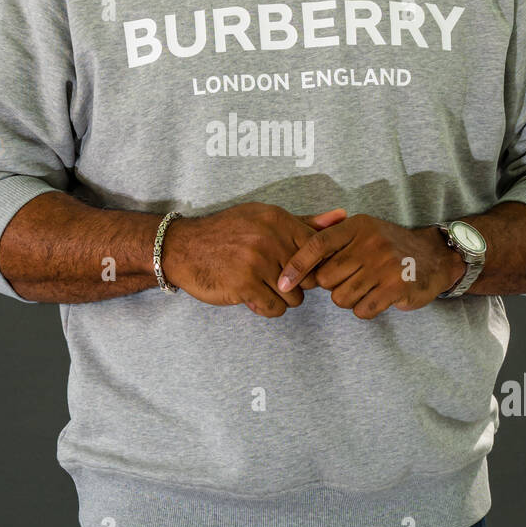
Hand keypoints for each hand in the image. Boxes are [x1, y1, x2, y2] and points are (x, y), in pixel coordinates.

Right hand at [160, 202, 346, 316]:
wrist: (182, 247)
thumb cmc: (227, 233)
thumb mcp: (264, 218)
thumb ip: (305, 222)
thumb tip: (343, 217)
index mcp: (279, 220)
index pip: (319, 251)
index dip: (311, 266)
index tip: (298, 269)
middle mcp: (271, 239)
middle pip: (310, 278)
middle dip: (297, 285)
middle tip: (276, 279)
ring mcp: (257, 263)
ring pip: (295, 298)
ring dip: (281, 299)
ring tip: (262, 287)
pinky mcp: (244, 285)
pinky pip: (275, 309)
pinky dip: (266, 309)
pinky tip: (252, 298)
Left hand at [276, 214, 460, 318]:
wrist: (434, 257)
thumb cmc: (388, 246)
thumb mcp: (363, 231)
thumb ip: (332, 238)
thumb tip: (291, 253)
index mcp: (357, 227)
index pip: (317, 245)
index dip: (296, 265)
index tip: (282, 284)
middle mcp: (370, 243)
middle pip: (325, 279)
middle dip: (332, 286)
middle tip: (350, 279)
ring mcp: (384, 266)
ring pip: (341, 298)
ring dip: (349, 299)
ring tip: (366, 287)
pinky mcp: (397, 287)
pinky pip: (362, 311)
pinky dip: (365, 309)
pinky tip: (377, 297)